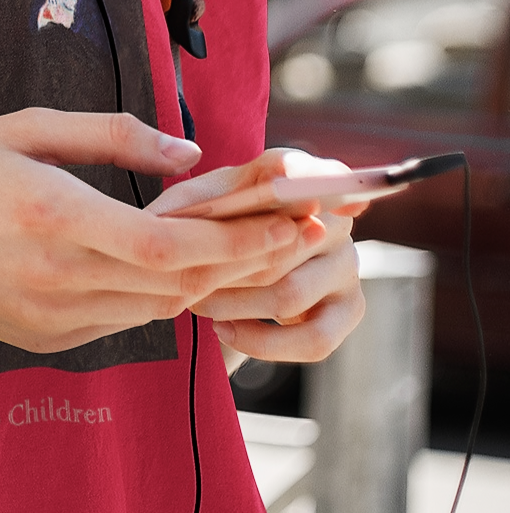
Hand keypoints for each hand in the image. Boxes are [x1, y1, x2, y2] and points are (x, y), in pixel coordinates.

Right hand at [0, 110, 325, 354]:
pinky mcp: (46, 339)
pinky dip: (160, 295)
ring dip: (209, 282)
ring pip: (158, 309)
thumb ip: (111, 136)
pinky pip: (124, 320)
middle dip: (245, 262)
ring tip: (256, 247)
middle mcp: (57, 277)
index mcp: (53, 215)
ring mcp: (51, 318)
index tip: (286, 224)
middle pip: (177, 285)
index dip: (235, 244)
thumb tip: (190, 153)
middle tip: (297, 235)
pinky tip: (182, 268)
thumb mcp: (25, 128)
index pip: (166, 247)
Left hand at [161, 149, 367, 361]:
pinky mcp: (350, 308)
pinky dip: (263, 342)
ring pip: (291, 293)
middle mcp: (331, 216)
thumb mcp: (198, 205)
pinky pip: (315, 339)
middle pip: (283, 243)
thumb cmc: (217, 224)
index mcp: (298, 177)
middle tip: (184, 276)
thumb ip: (188, 204)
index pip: (303, 170)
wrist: (245, 266)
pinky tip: (227, 331)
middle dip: (227, 265)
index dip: (302, 176)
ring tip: (198, 304)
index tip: (290, 186)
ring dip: (236, 304)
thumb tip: (162, 220)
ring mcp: (346, 262)